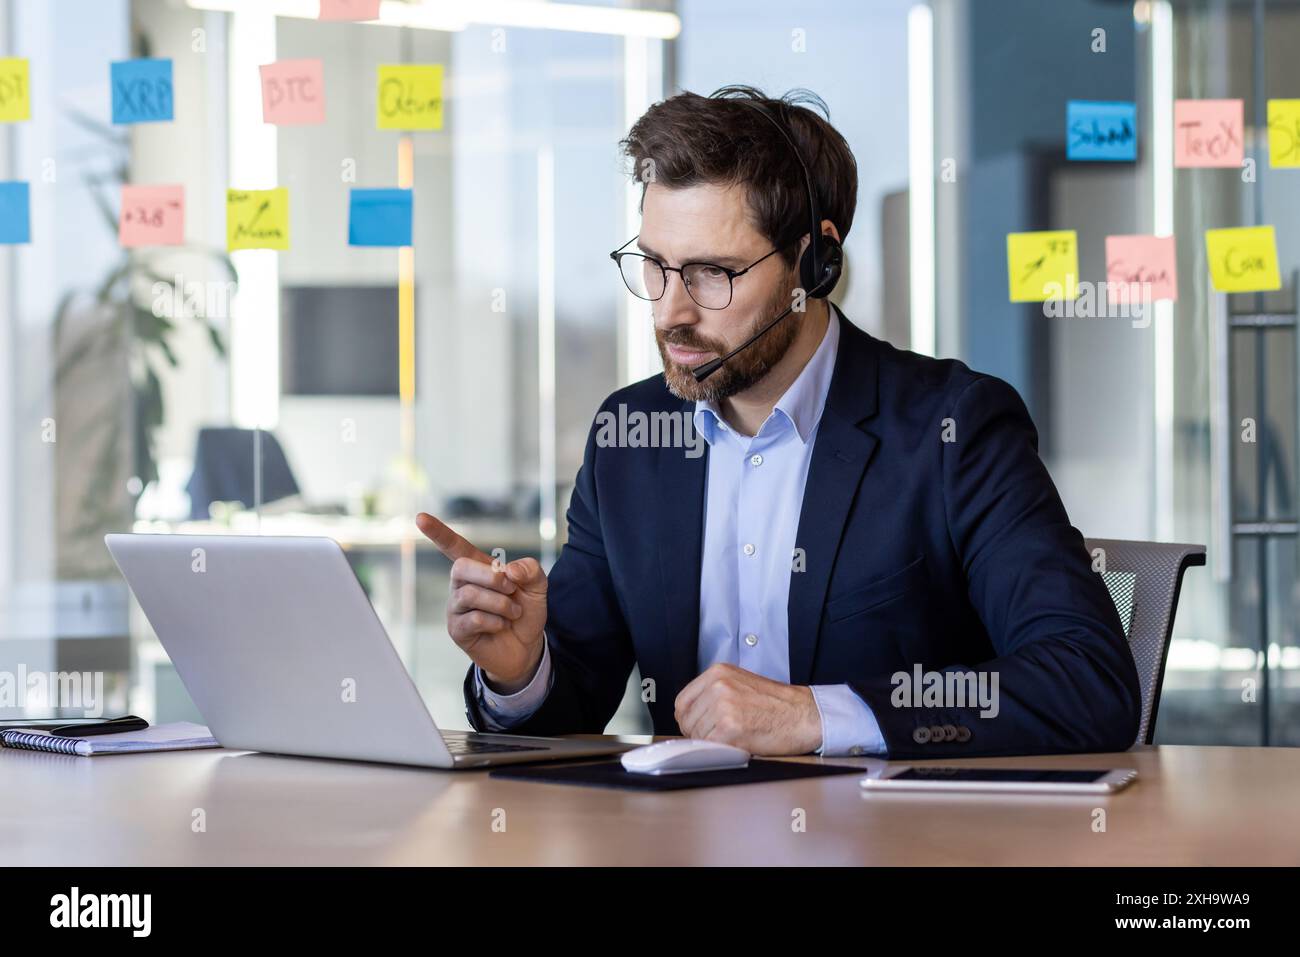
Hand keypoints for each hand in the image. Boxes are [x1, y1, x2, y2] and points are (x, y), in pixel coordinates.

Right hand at [416, 512, 547, 692]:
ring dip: (500, 603)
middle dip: (491, 577)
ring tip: (513, 612)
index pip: (453, 546)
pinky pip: (472, 619)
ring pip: (470, 594)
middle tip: (512, 588)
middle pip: (461, 567)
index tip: (420, 517)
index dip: (438, 532)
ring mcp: (457, 608)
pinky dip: (495, 621)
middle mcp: (462, 585)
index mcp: (478, 568)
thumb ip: (529, 569)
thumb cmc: (525, 611)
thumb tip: (509, 570)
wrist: (528, 646)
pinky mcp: (457, 630)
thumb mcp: (537, 585)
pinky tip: (501, 626)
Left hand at [674, 663, 822, 755]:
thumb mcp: (741, 684)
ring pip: (697, 736)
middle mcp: (718, 686)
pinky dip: (720, 751)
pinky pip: (710, 747)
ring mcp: (723, 706)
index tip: (697, 727)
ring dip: (711, 744)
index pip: (682, 701)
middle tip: (719, 738)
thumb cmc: (779, 704)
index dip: (688, 719)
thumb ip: (714, 694)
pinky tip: (737, 746)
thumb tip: (691, 716)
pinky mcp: (730, 728)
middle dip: (699, 734)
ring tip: (734, 739)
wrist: (805, 715)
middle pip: (687, 720)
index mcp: (718, 672)